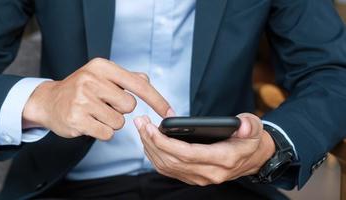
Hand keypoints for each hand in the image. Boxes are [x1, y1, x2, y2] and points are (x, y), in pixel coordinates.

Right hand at [23, 58, 171, 139]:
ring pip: (119, 122)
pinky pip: (107, 133)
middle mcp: (91, 80)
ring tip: (95, 113)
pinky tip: (89, 122)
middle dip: (121, 110)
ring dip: (111, 122)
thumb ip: (125, 78)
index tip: (169, 112)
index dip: (157, 100)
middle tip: (104, 104)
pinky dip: (102, 132)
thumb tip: (146, 79)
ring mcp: (82, 100)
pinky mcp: (77, 119)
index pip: (138, 84)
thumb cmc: (79, 88)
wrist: (49, 101)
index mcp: (101, 66)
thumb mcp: (101, 75)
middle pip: (129, 105)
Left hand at [134, 113, 274, 185]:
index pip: (187, 154)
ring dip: (150, 147)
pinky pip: (168, 169)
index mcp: (223, 160)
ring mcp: (200, 178)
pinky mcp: (192, 177)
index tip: (150, 127)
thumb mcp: (254, 127)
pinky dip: (155, 155)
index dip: (165, 142)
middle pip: (171, 161)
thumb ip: (248, 125)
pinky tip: (148, 140)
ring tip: (141, 127)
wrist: (254, 157)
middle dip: (151, 141)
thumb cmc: (250, 139)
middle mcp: (209, 173)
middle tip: (141, 122)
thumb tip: (242, 126)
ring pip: (166, 167)